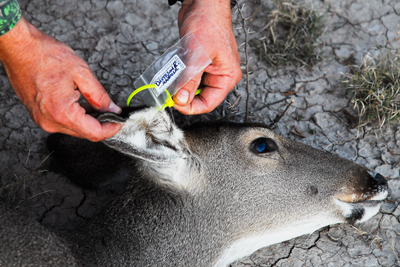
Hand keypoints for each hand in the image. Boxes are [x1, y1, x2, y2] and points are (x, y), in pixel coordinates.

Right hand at [0, 18, 121, 140]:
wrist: (19, 47)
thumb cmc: (44, 55)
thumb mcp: (81, 73)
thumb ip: (99, 95)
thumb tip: (112, 108)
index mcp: (62, 113)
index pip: (94, 133)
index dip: (111, 128)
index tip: (120, 122)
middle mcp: (50, 121)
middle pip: (84, 133)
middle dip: (101, 123)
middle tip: (112, 110)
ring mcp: (42, 119)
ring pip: (74, 128)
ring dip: (88, 119)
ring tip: (94, 102)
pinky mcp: (39, 114)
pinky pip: (63, 121)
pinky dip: (76, 115)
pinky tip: (80, 101)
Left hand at [173, 0, 241, 113]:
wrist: (203, 2)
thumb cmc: (208, 22)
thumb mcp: (197, 55)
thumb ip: (189, 81)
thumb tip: (181, 100)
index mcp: (227, 76)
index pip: (209, 103)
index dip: (191, 106)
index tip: (174, 103)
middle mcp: (220, 75)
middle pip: (199, 96)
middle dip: (183, 94)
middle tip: (169, 91)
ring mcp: (209, 69)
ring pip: (191, 86)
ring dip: (179, 84)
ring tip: (172, 76)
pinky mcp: (198, 62)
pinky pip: (187, 75)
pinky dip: (178, 75)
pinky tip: (174, 68)